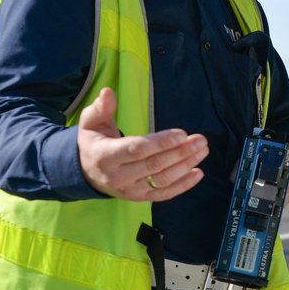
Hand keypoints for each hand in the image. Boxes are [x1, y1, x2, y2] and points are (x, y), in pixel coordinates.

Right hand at [76, 87, 208, 200]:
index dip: (160, 143)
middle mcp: (117, 176)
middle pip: (154, 165)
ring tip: (202, 150)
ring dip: (185, 165)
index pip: (136, 149)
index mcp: (105, 155)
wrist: (86, 172)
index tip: (182, 134)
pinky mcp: (140, 197)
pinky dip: (183, 185)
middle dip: (180, 152)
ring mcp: (130, 189)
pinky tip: (198, 172)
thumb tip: (108, 92)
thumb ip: (100, 108)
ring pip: (162, 180)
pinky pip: (164, 194)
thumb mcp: (91, 123)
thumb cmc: (94, 142)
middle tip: (200, 139)